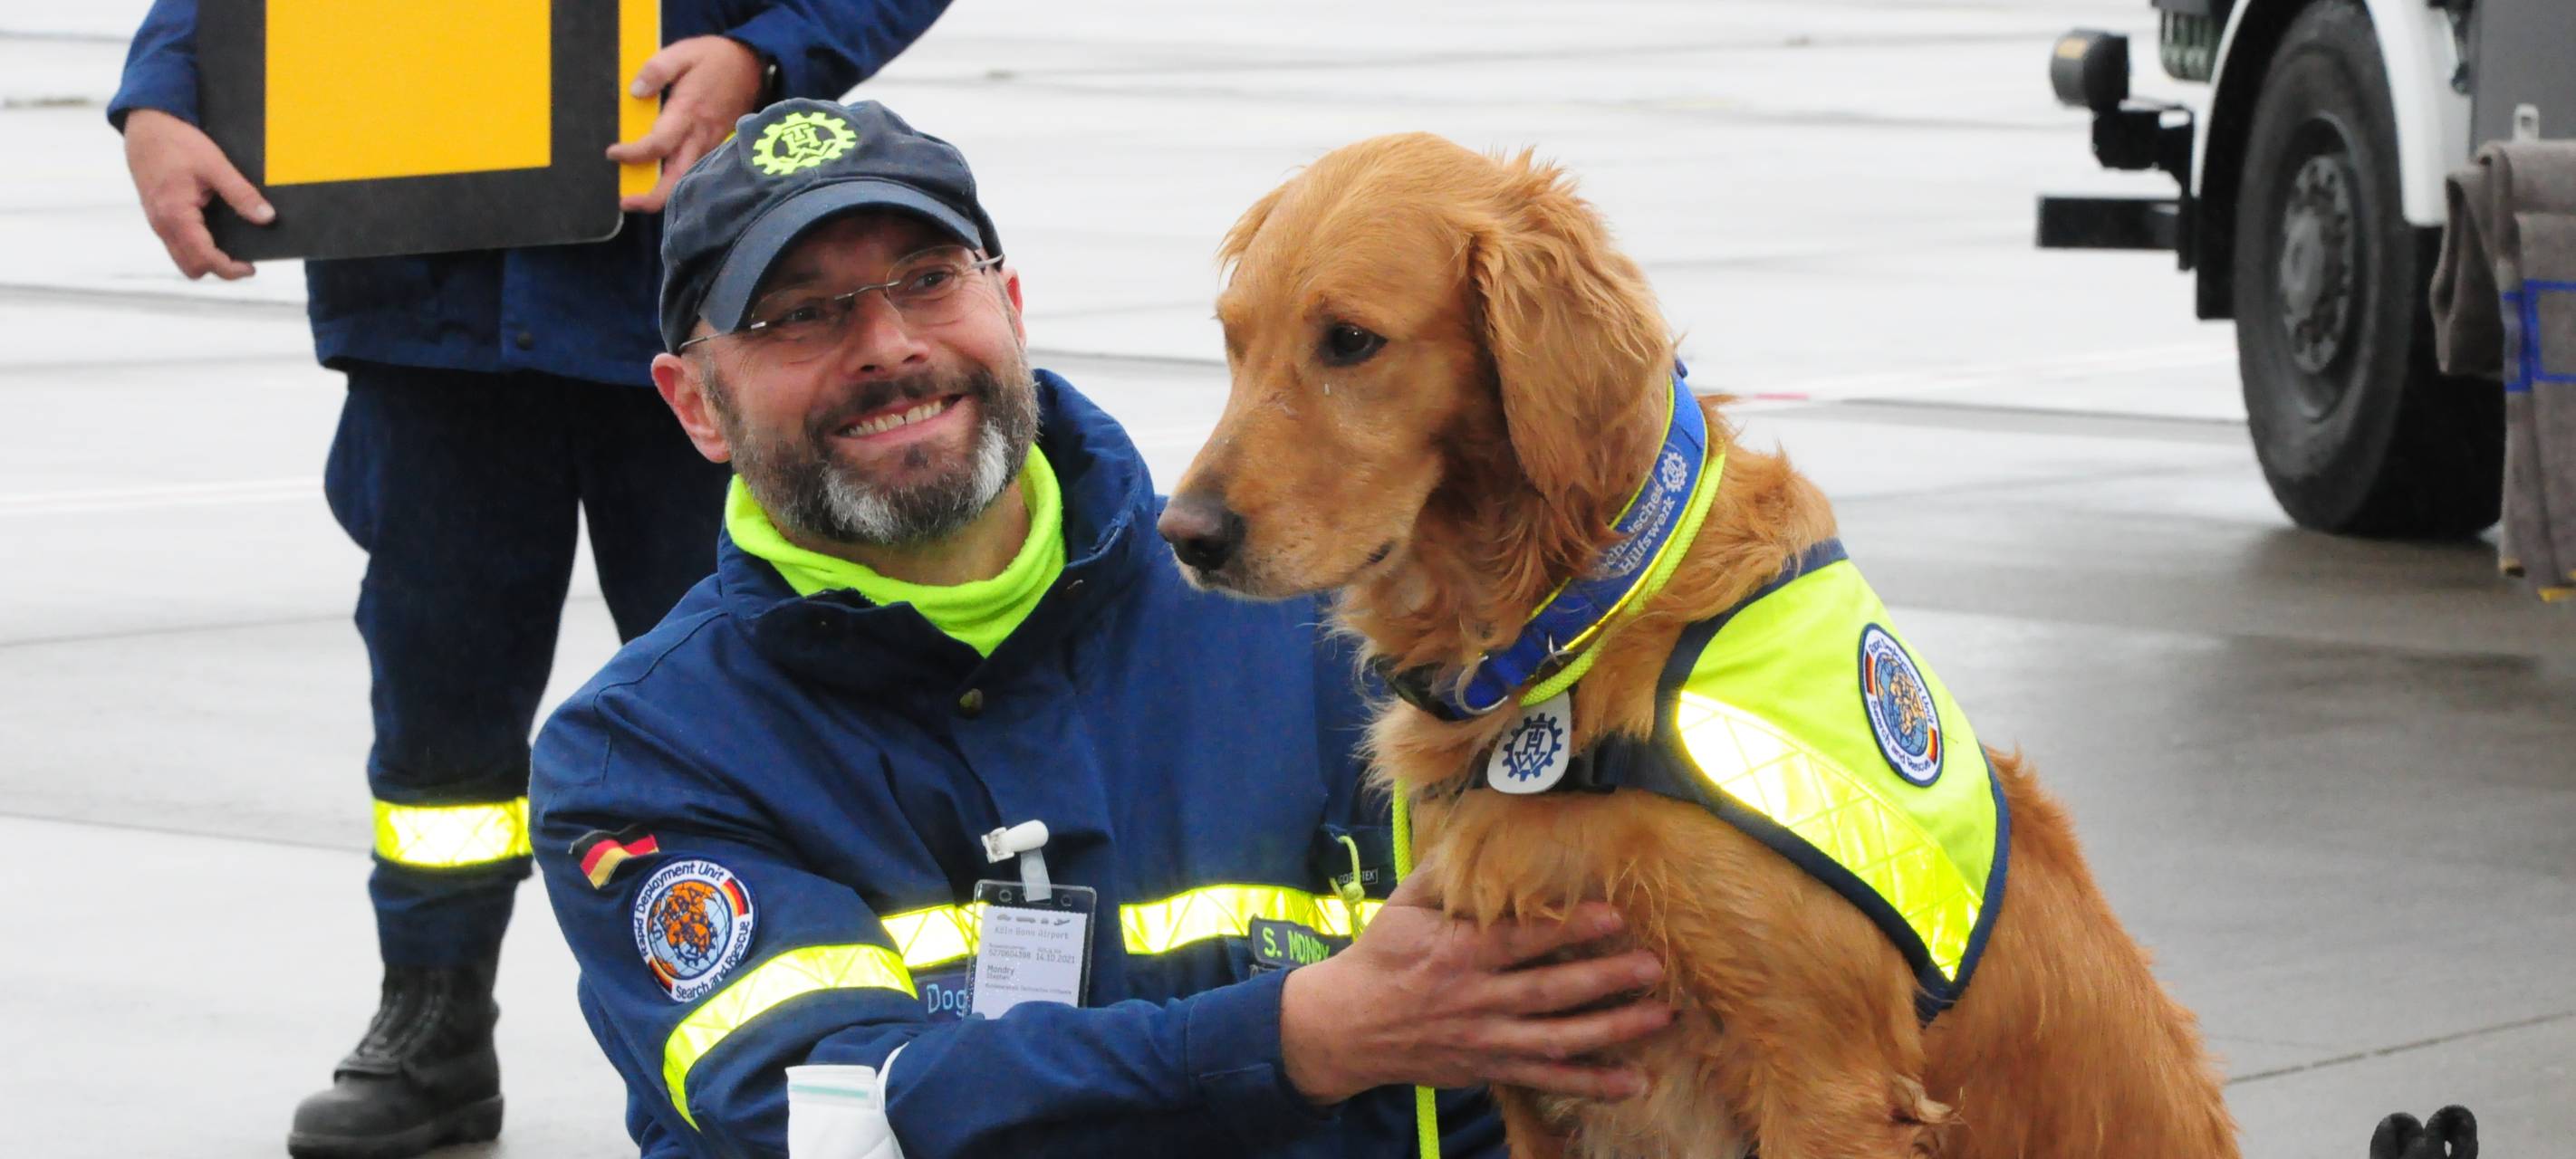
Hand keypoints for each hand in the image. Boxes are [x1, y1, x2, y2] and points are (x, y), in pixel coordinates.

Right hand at [122, 108, 271, 279]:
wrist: (146, 125)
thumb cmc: (177, 142)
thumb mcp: (215, 165)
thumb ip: (241, 194)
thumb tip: (266, 217)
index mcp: (175, 215)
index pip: (203, 258)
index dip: (230, 269)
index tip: (251, 267)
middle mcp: (162, 224)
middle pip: (190, 267)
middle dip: (218, 268)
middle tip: (243, 259)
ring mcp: (157, 221)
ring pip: (182, 256)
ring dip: (206, 257)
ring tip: (232, 246)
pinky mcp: (158, 215)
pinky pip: (177, 242)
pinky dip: (195, 244)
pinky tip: (214, 231)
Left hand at [609, 35, 765, 212]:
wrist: (753, 65)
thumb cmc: (714, 58)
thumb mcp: (682, 53)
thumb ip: (656, 70)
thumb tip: (636, 92)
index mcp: (688, 112)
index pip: (659, 144)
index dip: (635, 154)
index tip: (613, 153)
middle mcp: (700, 135)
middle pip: (677, 177)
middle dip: (652, 198)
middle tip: (626, 203)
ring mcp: (710, 143)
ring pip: (687, 178)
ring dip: (663, 193)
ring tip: (639, 197)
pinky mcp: (714, 145)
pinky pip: (694, 170)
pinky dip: (676, 181)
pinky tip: (660, 179)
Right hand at [1277, 872, 1671, 1104]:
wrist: (1347, 1026)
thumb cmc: (1381, 957)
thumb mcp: (1403, 906)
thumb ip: (1444, 873)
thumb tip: (1478, 827)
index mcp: (1457, 953)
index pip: (1520, 940)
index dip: (1567, 928)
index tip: (1612, 915)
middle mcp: (1476, 999)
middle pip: (1548, 991)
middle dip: (1604, 979)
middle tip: (1651, 966)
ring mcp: (1486, 1039)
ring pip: (1557, 1039)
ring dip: (1612, 1031)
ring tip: (1659, 1018)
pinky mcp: (1490, 1067)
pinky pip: (1546, 1078)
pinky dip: (1590, 1083)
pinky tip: (1631, 1083)